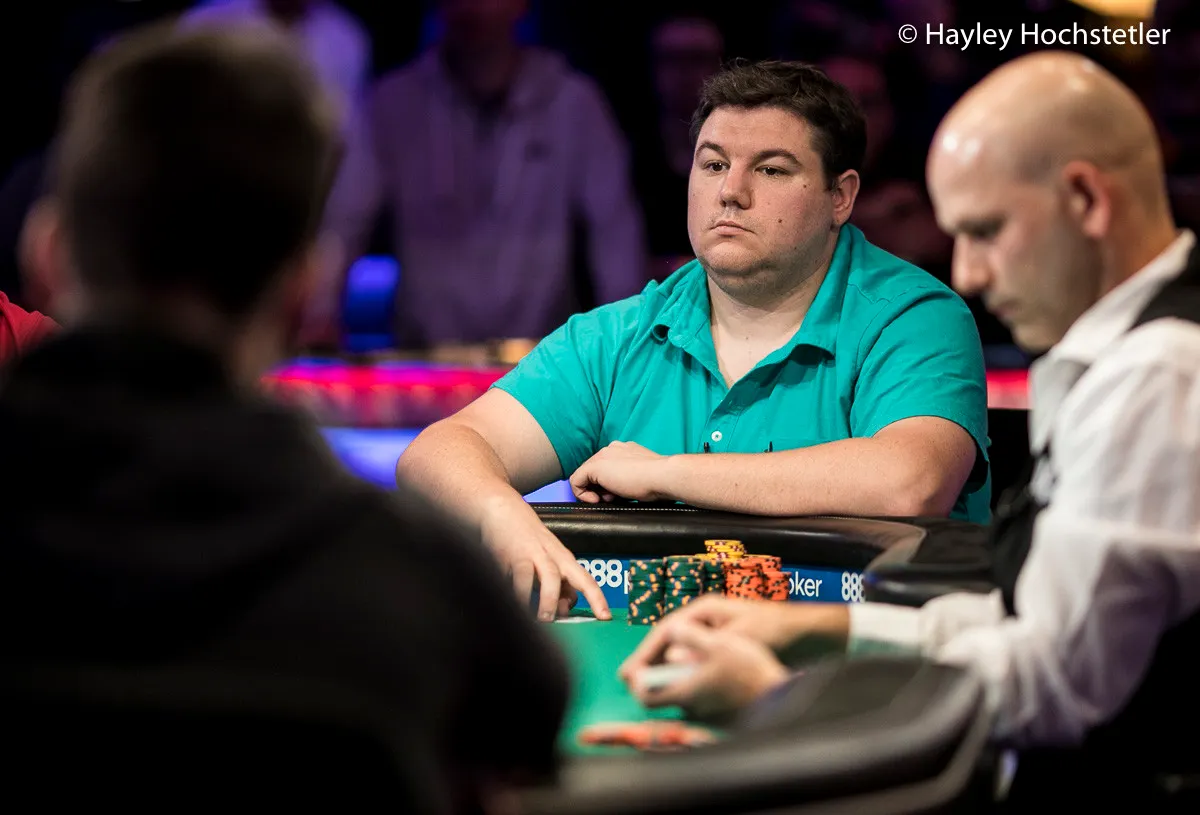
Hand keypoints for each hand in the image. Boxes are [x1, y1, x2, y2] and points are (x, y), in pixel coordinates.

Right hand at [479, 497, 611, 621]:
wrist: (500, 507)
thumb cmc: (523, 535)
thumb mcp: (545, 559)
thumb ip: (556, 583)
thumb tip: (565, 608)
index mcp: (563, 558)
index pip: (586, 580)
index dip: (598, 599)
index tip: (605, 617)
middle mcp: (552, 555)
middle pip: (575, 577)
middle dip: (580, 600)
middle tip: (569, 622)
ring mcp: (533, 553)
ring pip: (550, 577)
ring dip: (548, 601)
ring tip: (543, 619)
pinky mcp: (512, 554)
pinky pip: (520, 576)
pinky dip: (520, 592)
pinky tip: (518, 603)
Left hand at [569, 441, 670, 502]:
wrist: (662, 476)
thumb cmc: (659, 480)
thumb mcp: (643, 476)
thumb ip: (630, 477)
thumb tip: (622, 491)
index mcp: (624, 450)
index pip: (607, 467)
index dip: (608, 485)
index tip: (617, 496)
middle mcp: (611, 449)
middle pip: (594, 472)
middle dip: (601, 489)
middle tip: (614, 499)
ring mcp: (602, 456)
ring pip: (585, 476)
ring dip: (594, 492)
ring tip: (610, 499)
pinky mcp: (594, 467)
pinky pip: (576, 481)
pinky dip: (582, 494)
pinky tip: (596, 500)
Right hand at [619, 595, 847, 680]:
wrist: (804, 632)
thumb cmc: (774, 629)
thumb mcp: (739, 638)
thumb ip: (706, 649)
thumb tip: (674, 661)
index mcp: (705, 610)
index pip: (666, 629)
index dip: (646, 650)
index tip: (630, 670)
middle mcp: (704, 619)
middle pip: (668, 639)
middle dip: (648, 660)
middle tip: (628, 680)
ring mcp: (711, 632)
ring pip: (677, 651)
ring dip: (661, 668)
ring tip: (643, 687)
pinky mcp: (719, 646)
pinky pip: (691, 659)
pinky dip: (679, 672)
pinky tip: (672, 687)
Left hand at [627, 621, 789, 721]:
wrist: (779, 696)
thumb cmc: (748, 672)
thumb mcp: (719, 644)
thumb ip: (690, 637)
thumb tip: (671, 630)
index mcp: (684, 692)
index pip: (645, 695)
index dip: (636, 680)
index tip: (633, 668)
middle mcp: (691, 707)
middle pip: (661, 694)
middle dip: (654, 674)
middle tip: (652, 657)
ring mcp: (704, 712)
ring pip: (679, 692)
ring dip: (674, 675)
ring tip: (677, 652)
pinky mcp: (717, 711)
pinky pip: (695, 694)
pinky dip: (690, 679)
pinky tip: (700, 662)